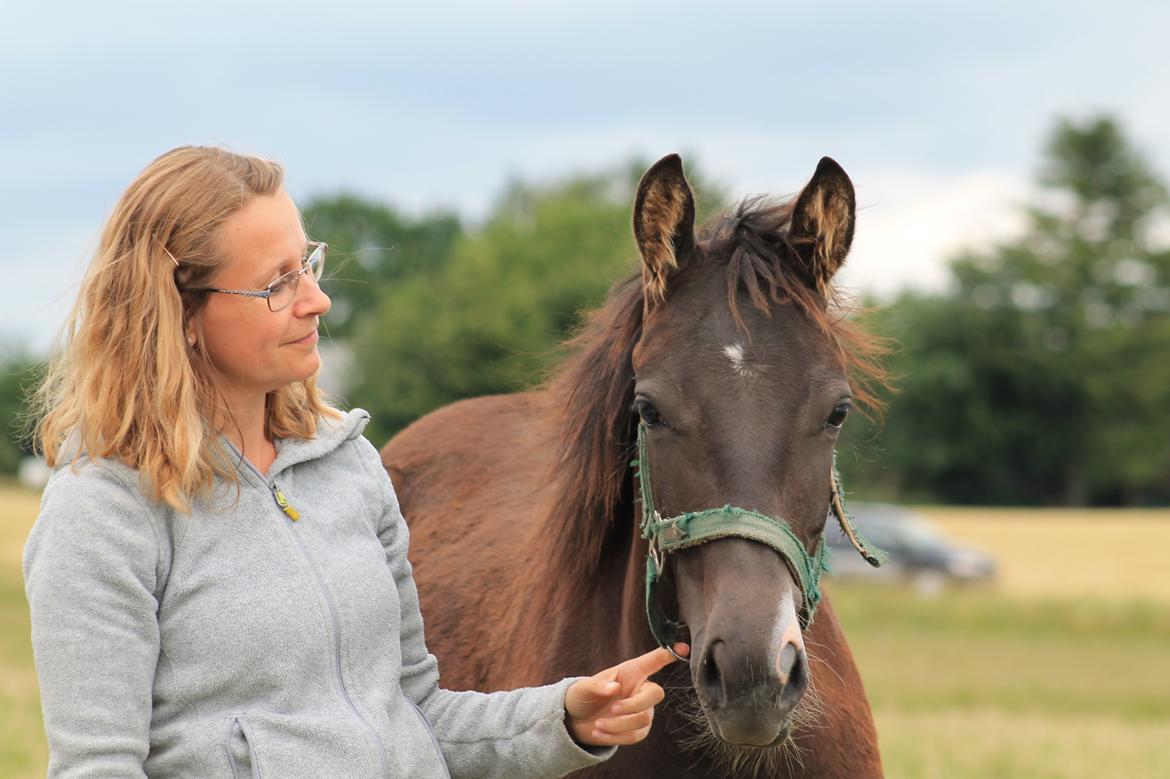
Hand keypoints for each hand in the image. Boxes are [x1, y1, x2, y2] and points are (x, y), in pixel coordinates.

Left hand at [564, 643, 689, 746]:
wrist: (577, 720)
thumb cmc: (583, 696)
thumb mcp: (584, 688)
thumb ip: (597, 686)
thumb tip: (615, 688)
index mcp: (631, 672)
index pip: (655, 660)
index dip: (670, 653)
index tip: (683, 648)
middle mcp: (641, 689)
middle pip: (656, 694)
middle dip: (635, 705)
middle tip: (613, 709)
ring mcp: (642, 710)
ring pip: (644, 719)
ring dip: (619, 724)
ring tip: (598, 724)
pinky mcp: (638, 730)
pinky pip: (635, 736)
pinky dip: (616, 736)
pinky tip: (599, 733)